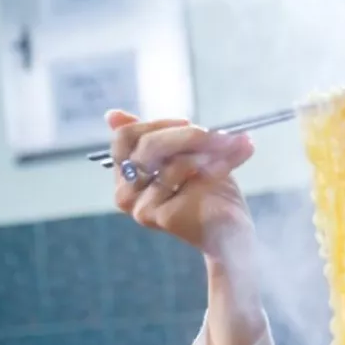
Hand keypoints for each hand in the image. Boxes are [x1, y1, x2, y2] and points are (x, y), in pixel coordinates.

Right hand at [108, 110, 256, 260]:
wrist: (234, 230)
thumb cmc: (211, 192)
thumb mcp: (186, 155)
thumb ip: (158, 136)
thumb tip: (110, 114)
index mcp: (126, 176)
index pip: (125, 137)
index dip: (158, 124)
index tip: (188, 123)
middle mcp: (124, 193)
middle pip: (145, 145)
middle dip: (187, 135)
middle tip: (218, 134)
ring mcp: (137, 207)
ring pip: (165, 158)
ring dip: (205, 148)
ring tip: (232, 148)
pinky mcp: (154, 215)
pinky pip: (178, 172)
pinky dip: (207, 164)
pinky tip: (224, 168)